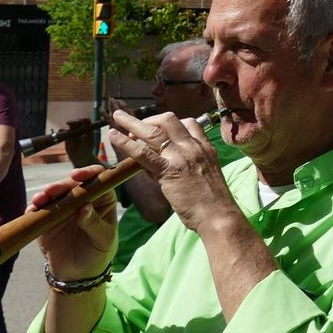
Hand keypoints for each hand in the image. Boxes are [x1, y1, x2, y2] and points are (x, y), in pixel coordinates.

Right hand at [31, 170, 118, 280]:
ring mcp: (63, 207)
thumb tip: (85, 207)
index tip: (77, 175)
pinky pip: (39, 209)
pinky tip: (33, 210)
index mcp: (102, 200)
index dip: (88, 173)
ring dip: (46, 194)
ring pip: (54, 194)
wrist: (76, 273)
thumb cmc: (98, 253)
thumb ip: (94, 224)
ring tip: (40, 199)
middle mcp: (82, 199)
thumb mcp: (103, 240)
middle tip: (52, 191)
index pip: (98, 180)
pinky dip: (35, 207)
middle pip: (72, 184)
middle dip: (61, 185)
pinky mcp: (46, 218)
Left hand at [107, 109, 235, 234]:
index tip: (158, 130)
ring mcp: (181, 157)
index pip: (189, 123)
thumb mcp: (204, 175)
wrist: (218, 215)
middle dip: (149, 119)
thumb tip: (158, 167)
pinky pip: (143, 153)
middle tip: (135, 127)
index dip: (170, 124)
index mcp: (205, 148)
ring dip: (132, 122)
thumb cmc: (212, 202)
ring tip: (118, 117)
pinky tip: (113, 136)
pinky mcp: (169, 171)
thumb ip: (184, 166)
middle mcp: (194, 147)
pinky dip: (125, 143)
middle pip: (169, 120)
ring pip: (154, 131)